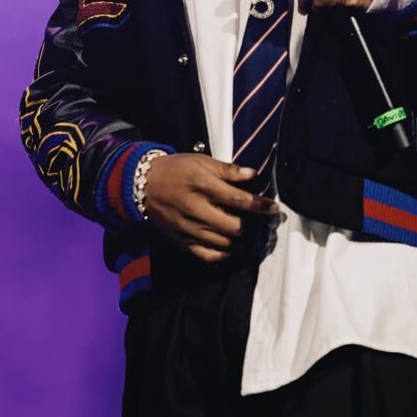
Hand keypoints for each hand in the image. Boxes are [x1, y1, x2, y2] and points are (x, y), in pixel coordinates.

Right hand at [144, 154, 277, 262]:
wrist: (143, 184)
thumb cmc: (177, 169)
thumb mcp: (202, 161)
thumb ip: (228, 170)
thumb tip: (253, 175)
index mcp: (202, 186)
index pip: (238, 200)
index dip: (259, 206)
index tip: (274, 209)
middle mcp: (195, 209)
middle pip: (233, 227)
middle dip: (249, 225)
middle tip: (255, 221)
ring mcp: (187, 228)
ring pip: (222, 243)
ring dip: (237, 239)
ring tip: (242, 231)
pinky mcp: (180, 241)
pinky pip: (206, 255)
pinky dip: (221, 253)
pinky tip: (228, 246)